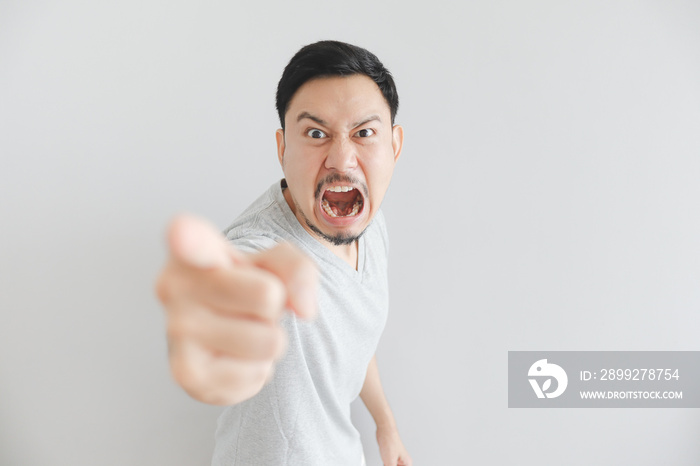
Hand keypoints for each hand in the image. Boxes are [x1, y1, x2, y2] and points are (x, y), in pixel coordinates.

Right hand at [155, 214, 316, 404]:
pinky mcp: (186, 374)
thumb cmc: (247, 286)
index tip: (180, 234)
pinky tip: (235, 356)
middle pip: (267, 296)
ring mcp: (176, 331)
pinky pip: (257, 374)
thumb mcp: (276, 263)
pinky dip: (258, 369)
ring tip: (244, 330)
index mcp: (192, 247)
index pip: (188, 238)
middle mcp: (174, 286)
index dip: (187, 236)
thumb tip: (304, 309)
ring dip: (269, 340)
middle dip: (274, 306)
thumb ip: (299, 270)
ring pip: (268, 341)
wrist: (225, 329)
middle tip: (250, 305)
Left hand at [376, 426, 411, 465]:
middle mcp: (403, 462)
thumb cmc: (390, 441)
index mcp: (407, 463)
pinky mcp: (390, 457)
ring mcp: (396, 459)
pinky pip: (389, 465)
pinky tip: (384, 463)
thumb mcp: (390, 462)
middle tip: (387, 465)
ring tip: (386, 462)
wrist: (384, 430)